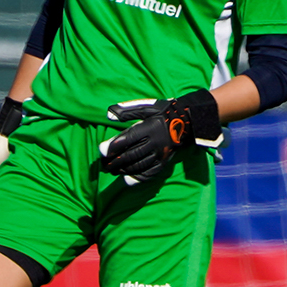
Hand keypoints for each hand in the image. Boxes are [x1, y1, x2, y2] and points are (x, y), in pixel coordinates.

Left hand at [99, 90, 220, 184]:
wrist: (185, 122)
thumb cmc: (162, 112)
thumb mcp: (145, 107)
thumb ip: (126, 111)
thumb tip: (108, 115)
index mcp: (149, 128)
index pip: (127, 139)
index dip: (113, 146)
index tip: (101, 151)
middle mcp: (155, 142)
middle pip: (131, 155)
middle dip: (115, 161)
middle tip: (104, 165)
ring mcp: (160, 154)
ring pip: (139, 165)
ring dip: (124, 170)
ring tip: (113, 171)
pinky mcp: (164, 162)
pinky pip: (150, 173)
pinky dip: (138, 177)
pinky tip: (127, 179)